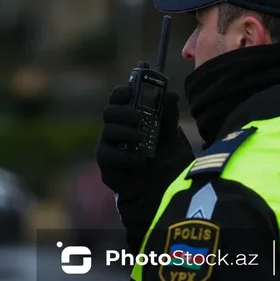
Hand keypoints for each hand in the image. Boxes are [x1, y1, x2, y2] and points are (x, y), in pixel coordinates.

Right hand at [95, 85, 194, 250]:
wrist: (164, 188)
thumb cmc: (165, 158)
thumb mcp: (171, 134)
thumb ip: (169, 115)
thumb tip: (171, 94)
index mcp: (130, 116)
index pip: (118, 98)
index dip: (121, 92)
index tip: (131, 92)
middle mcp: (116, 129)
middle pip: (110, 112)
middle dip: (124, 112)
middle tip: (139, 119)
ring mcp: (110, 146)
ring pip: (107, 131)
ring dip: (125, 132)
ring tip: (142, 139)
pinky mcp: (108, 165)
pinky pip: (108, 154)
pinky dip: (124, 155)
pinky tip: (139, 159)